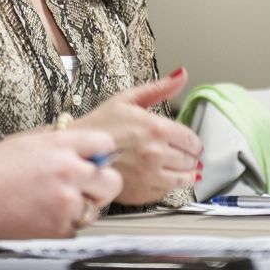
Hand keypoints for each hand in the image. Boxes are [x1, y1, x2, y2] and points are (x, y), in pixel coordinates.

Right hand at [0, 128, 121, 242]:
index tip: (97, 160)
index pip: (105, 143)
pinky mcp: (58, 226)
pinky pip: (76, 227)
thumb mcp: (23, 141)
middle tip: (88, 186)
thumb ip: (54, 142)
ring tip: (58, 203)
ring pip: (96, 207)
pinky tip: (46, 215)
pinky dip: (65, 224)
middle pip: (112, 179)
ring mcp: (66, 200)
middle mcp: (68, 170)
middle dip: (102, 183)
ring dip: (83, 206)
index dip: (101, 153)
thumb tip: (71, 143)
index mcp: (59, 144)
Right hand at [72, 66, 202, 205]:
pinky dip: (166, 186)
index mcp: (156, 128)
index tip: (189, 143)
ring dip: (184, 173)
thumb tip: (181, 75)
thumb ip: (159, 88)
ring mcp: (149, 176)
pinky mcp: (141, 194)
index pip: (192, 140)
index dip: (192, 142)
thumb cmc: (99, 124)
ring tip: (174, 167)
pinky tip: (157, 176)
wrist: (76, 152)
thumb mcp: (127, 99)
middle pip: (190, 160)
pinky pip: (167, 192)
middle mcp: (156, 153)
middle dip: (188, 156)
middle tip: (180, 153)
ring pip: (183, 179)